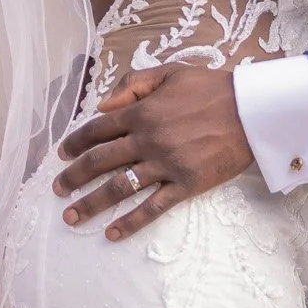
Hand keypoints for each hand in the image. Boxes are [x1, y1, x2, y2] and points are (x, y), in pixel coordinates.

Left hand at [51, 66, 252, 240]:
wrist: (251, 110)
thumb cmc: (212, 88)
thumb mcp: (169, 72)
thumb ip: (133, 83)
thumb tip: (103, 104)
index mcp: (141, 111)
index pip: (98, 129)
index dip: (75, 143)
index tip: (61, 155)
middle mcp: (147, 139)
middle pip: (100, 161)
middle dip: (73, 177)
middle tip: (56, 190)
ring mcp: (165, 164)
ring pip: (119, 188)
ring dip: (91, 204)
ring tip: (71, 217)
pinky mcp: (186, 185)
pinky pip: (153, 208)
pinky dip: (131, 222)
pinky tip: (113, 234)